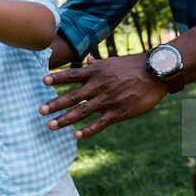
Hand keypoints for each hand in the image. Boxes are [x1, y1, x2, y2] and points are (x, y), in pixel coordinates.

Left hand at [38, 54, 167, 138]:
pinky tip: (76, 135)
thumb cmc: (132, 67)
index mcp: (95, 72)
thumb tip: (88, 60)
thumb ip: (98, 64)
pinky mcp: (119, 112)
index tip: (42, 81)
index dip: (57, 78)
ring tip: (51, 125)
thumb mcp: (112, 62)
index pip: (71, 75)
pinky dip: (88, 130)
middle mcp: (98, 86)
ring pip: (82, 111)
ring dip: (65, 119)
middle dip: (55, 104)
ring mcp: (107, 100)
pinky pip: (100, 123)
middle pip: (72, 96)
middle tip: (40, 110)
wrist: (154, 73)